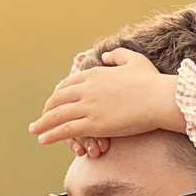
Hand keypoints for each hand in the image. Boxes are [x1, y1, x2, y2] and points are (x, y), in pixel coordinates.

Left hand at [30, 49, 185, 144]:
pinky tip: (42, 139)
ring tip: (34, 130)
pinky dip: (51, 134)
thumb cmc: (151, 81)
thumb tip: (105, 55)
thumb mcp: (134, 60)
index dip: (58, 93)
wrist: (160, 98)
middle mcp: (87, 89)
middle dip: (48, 109)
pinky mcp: (93, 124)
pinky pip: (66, 130)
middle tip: (41, 117)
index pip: (68, 84)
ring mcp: (88, 107)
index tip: (54, 101)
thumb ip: (117, 55)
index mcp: (95, 74)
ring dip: (42, 123)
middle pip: (58, 99)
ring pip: (57, 115)